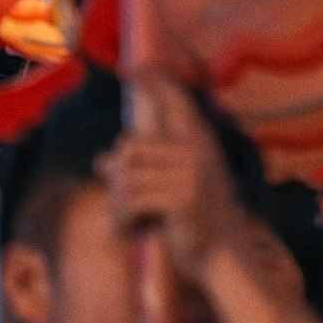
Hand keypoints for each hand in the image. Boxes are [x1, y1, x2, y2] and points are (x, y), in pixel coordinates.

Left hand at [100, 82, 261, 269]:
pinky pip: (129, 201)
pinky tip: (127, 231)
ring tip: (126, 220)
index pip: (175, 104)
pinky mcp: (179, 199)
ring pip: (125, 176)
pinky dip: (120, 220)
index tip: (137, 67)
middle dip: (116, 176)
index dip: (156, 83)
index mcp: (198, 144)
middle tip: (121, 202)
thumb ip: (146, 166)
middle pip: (131, 149)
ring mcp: (189, 175)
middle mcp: (196, 152)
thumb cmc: (192, 219)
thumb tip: (102, 160)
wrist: (220, 256)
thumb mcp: (173, 185)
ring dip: (117, 203)